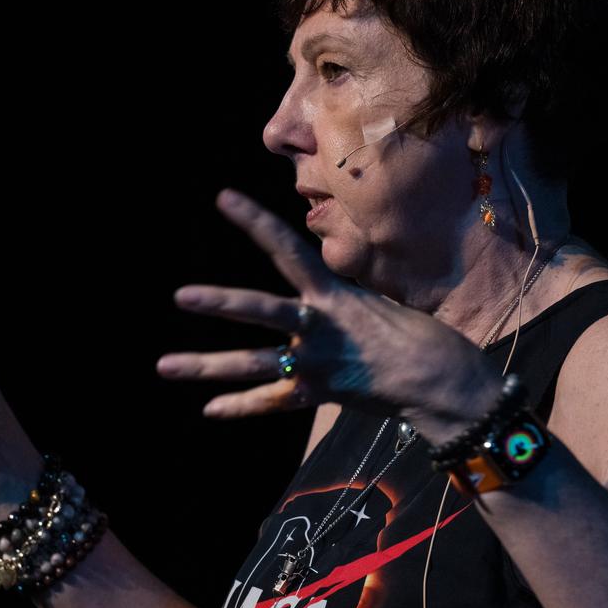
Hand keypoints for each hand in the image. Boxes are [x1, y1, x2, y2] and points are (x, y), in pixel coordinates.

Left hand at [155, 188, 502, 445]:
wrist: (443, 379)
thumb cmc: (418, 335)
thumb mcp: (375, 301)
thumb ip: (338, 297)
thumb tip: (317, 291)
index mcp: (334, 293)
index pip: (288, 248)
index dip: (255, 222)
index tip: (222, 198)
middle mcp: (321, 324)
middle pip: (263, 310)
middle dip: (221, 302)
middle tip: (179, 296)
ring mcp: (318, 362)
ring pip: (255, 362)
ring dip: (208, 365)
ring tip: (164, 364)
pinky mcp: (321, 394)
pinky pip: (274, 401)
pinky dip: (242, 405)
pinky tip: (208, 410)